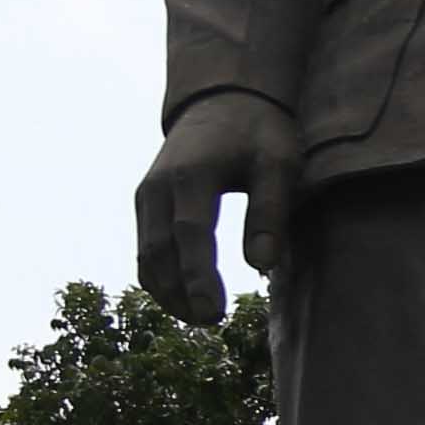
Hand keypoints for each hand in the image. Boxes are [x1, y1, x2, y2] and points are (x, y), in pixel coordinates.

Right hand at [135, 91, 300, 322]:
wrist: (221, 101)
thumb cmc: (258, 133)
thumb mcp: (278, 164)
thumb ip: (270, 212)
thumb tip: (261, 265)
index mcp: (191, 176)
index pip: (190, 235)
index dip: (199, 277)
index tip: (212, 311)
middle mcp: (158, 187)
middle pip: (160, 252)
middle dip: (181, 293)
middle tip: (210, 323)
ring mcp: (146, 196)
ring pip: (146, 255)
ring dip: (167, 292)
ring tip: (200, 318)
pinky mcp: (146, 204)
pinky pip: (146, 248)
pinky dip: (159, 278)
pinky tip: (183, 300)